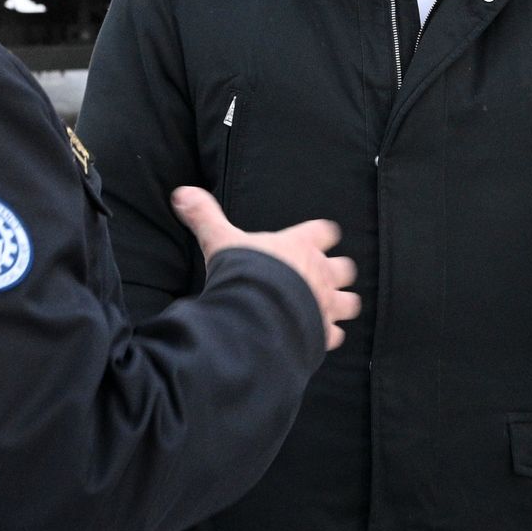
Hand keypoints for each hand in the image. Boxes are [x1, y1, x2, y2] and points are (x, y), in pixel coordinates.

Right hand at [171, 186, 359, 349]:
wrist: (258, 315)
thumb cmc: (245, 273)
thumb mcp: (221, 241)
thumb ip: (205, 217)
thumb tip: (182, 193)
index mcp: (300, 246)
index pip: (324, 231)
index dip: (320, 235)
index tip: (314, 238)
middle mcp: (319, 272)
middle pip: (345, 268)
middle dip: (336, 273)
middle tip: (320, 277)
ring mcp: (326, 304)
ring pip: (349, 302)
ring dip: (341, 304)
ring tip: (328, 308)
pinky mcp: (324, 332)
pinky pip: (336, 334)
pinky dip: (329, 335)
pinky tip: (316, 337)